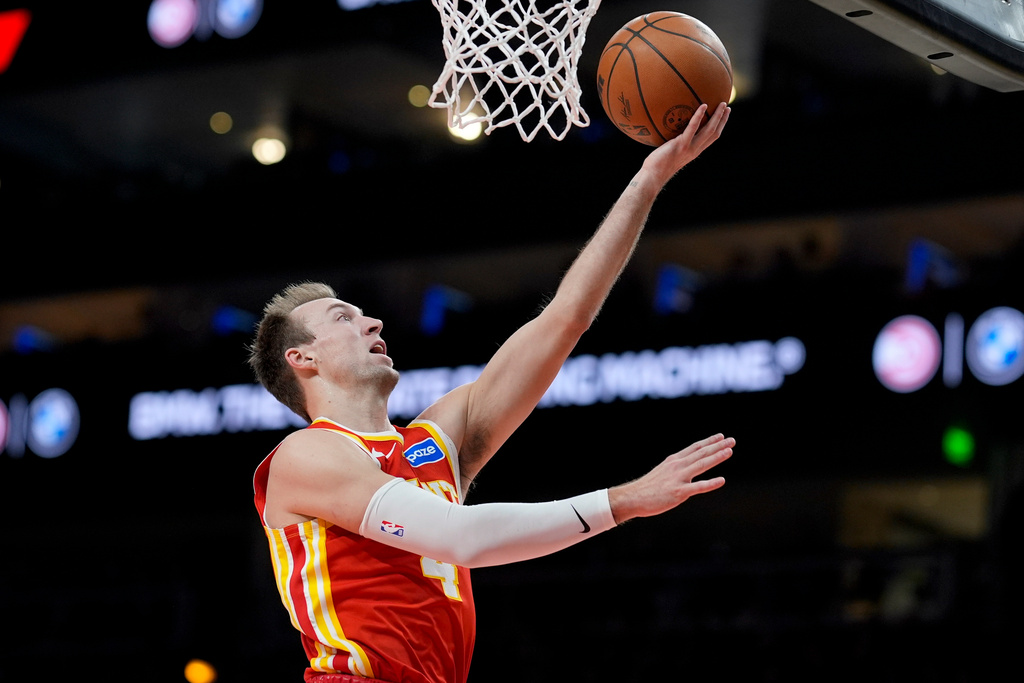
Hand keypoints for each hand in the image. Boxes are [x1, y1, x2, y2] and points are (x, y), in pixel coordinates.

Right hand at [607, 433, 733, 523]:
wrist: (633, 497)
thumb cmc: (647, 488)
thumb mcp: (662, 472)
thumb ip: (675, 469)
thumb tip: (686, 467)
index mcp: (674, 461)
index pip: (695, 448)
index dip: (709, 441)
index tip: (721, 436)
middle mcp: (677, 466)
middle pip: (701, 453)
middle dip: (718, 446)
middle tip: (732, 440)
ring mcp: (678, 478)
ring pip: (701, 465)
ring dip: (717, 457)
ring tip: (729, 452)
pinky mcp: (679, 492)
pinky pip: (698, 487)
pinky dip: (711, 483)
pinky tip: (722, 480)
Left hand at [641, 101, 730, 185]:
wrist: (653, 176)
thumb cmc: (657, 164)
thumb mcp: (670, 152)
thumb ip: (675, 142)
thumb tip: (669, 129)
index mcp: (695, 151)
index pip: (712, 138)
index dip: (720, 126)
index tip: (724, 115)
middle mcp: (695, 150)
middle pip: (714, 133)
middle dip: (723, 119)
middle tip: (726, 106)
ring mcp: (689, 148)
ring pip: (709, 130)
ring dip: (717, 116)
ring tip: (721, 103)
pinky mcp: (681, 144)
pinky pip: (692, 128)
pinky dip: (699, 116)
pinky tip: (703, 105)